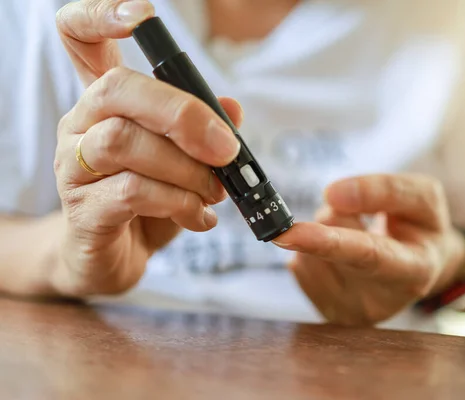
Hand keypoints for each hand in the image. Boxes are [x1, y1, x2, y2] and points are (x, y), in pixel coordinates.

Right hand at [52, 0, 241, 295]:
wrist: (116, 257)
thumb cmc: (150, 202)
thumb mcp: (185, 162)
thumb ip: (207, 132)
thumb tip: (233, 108)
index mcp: (107, 102)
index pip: (81, 38)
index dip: (101, 15)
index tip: (142, 14)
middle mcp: (82, 125)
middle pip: (117, 89)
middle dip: (183, 114)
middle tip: (226, 149)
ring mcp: (74, 167)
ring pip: (125, 143)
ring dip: (187, 169)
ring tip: (215, 193)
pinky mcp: (82, 210)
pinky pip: (130, 192)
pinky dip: (179, 203)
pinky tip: (199, 218)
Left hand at [273, 174, 464, 326]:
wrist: (419, 266)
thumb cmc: (421, 228)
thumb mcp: (423, 198)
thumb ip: (385, 190)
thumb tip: (332, 196)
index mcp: (415, 270)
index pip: (369, 255)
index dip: (330, 242)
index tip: (293, 233)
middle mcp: (383, 300)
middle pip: (334, 259)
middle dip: (311, 239)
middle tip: (284, 231)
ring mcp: (353, 312)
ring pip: (311, 256)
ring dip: (323, 232)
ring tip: (355, 234)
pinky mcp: (328, 312)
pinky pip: (300, 269)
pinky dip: (311, 251)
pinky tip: (338, 255)